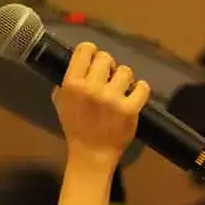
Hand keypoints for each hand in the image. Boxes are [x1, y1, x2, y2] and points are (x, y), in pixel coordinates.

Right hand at [53, 42, 150, 168]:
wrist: (91, 155)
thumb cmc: (75, 128)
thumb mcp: (61, 103)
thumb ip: (67, 82)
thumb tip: (79, 63)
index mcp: (72, 84)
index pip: (85, 50)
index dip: (91, 52)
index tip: (94, 62)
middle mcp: (92, 88)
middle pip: (106, 57)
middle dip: (108, 67)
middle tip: (108, 79)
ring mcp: (112, 98)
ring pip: (125, 71)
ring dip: (124, 80)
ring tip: (120, 91)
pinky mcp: (130, 109)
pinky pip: (143, 87)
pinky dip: (140, 90)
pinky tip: (134, 96)